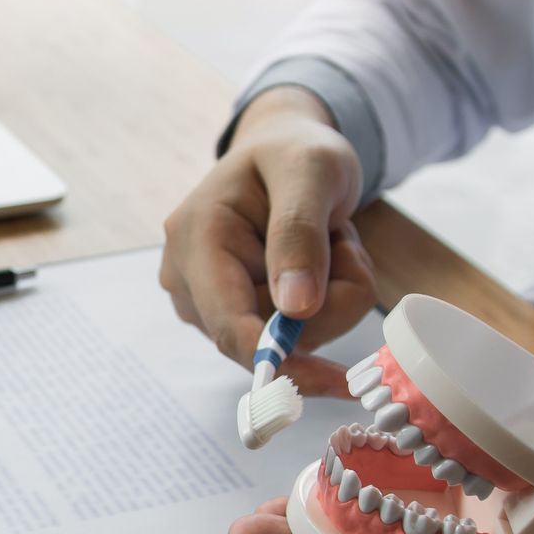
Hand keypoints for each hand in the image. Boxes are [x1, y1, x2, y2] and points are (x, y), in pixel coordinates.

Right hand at [160, 86, 376, 380]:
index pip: (231, 325)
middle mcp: (188, 277)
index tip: (336, 381)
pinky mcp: (228, 313)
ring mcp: (205, 300)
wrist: (283, 152)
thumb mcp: (312, 172)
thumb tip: (295, 309)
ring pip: (287, 341)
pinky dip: (320, 306)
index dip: (282, 361)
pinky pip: (290, 336)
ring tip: (327, 244)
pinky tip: (314, 266)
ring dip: (329, 301)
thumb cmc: (296, 152)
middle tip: (345, 246)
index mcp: (198, 237)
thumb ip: (300, 234)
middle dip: (326, 305)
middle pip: (268, 338)